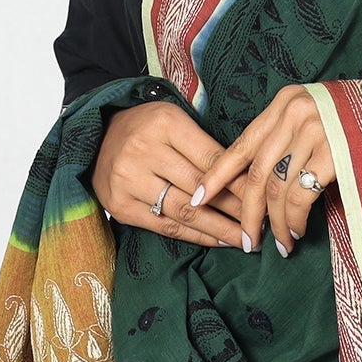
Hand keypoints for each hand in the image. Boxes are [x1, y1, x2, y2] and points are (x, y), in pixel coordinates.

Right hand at [92, 100, 249, 247]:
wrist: (98, 136)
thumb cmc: (148, 127)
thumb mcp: (177, 120)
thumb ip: (206, 146)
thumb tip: (246, 179)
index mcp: (165, 124)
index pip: (212, 159)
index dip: (240, 183)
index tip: (263, 198)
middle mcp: (144, 151)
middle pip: (200, 188)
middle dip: (236, 209)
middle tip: (261, 224)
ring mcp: (128, 180)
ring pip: (185, 212)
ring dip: (219, 229)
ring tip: (245, 239)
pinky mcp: (120, 206)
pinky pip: (165, 227)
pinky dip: (195, 236)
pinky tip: (217, 241)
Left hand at [188, 84, 335, 256]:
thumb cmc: (358, 122)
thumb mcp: (315, 119)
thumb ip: (287, 140)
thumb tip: (259, 189)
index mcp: (284, 103)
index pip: (241, 144)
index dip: (216, 175)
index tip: (197, 198)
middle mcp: (294, 113)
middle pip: (256, 172)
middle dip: (247, 212)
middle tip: (246, 241)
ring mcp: (314, 131)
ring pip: (277, 188)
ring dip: (275, 223)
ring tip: (281, 243)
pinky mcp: (333, 152)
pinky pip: (300, 196)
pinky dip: (294, 220)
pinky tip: (296, 232)